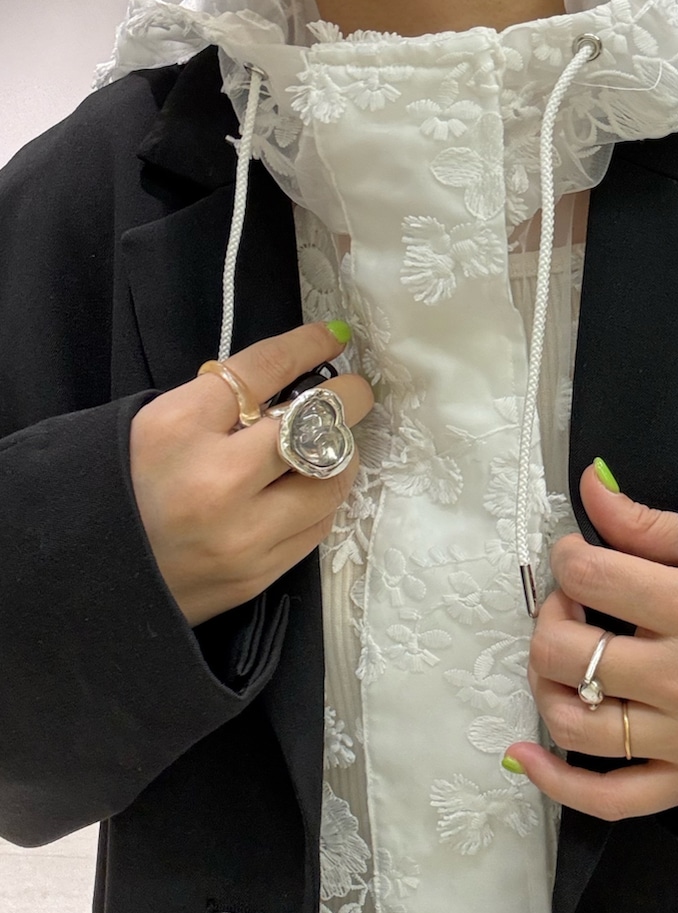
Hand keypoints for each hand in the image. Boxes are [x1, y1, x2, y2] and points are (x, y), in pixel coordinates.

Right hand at [130, 322, 372, 626]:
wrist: (87, 577)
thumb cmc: (118, 487)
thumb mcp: (151, 422)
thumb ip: (219, 402)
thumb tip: (295, 380)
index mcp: (177, 428)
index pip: (264, 370)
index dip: (307, 346)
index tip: (333, 335)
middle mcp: (216, 481)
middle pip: (315, 425)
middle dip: (347, 400)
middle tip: (355, 392)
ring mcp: (243, 536)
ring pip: (331, 481)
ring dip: (340, 455)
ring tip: (329, 444)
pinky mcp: (259, 575)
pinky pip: (318, 526)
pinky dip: (320, 499)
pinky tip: (308, 487)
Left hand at [507, 463, 677, 820]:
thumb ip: (650, 525)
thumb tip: (590, 485)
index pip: (589, 577)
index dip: (569, 558)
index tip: (580, 558)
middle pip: (563, 652)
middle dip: (551, 618)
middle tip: (573, 608)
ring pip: (572, 722)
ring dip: (545, 686)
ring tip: (562, 662)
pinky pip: (608, 799)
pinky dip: (557, 781)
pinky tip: (526, 753)